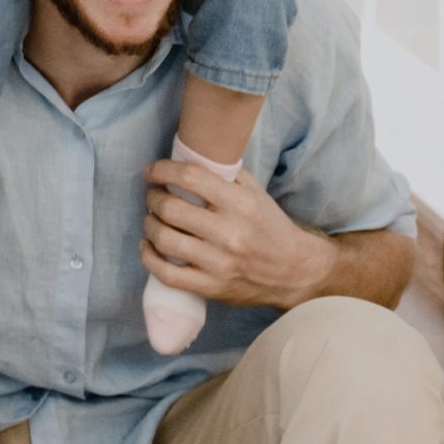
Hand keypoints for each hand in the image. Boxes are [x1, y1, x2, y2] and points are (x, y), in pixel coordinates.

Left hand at [137, 159, 334, 310]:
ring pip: (164, 240)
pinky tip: (148, 247)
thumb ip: (226, 174)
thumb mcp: (256, 193)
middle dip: (152, 198)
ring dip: (149, 225)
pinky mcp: (212, 287)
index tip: (151, 171)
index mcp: (240, 204)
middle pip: (170, 208)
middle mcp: (228, 233)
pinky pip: (168, 275)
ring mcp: (219, 263)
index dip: (161, 170)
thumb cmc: (271, 227)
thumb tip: (190, 157)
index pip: (189, 177)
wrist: (295, 271)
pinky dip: (149, 258)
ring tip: (151, 218)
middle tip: (152, 196)